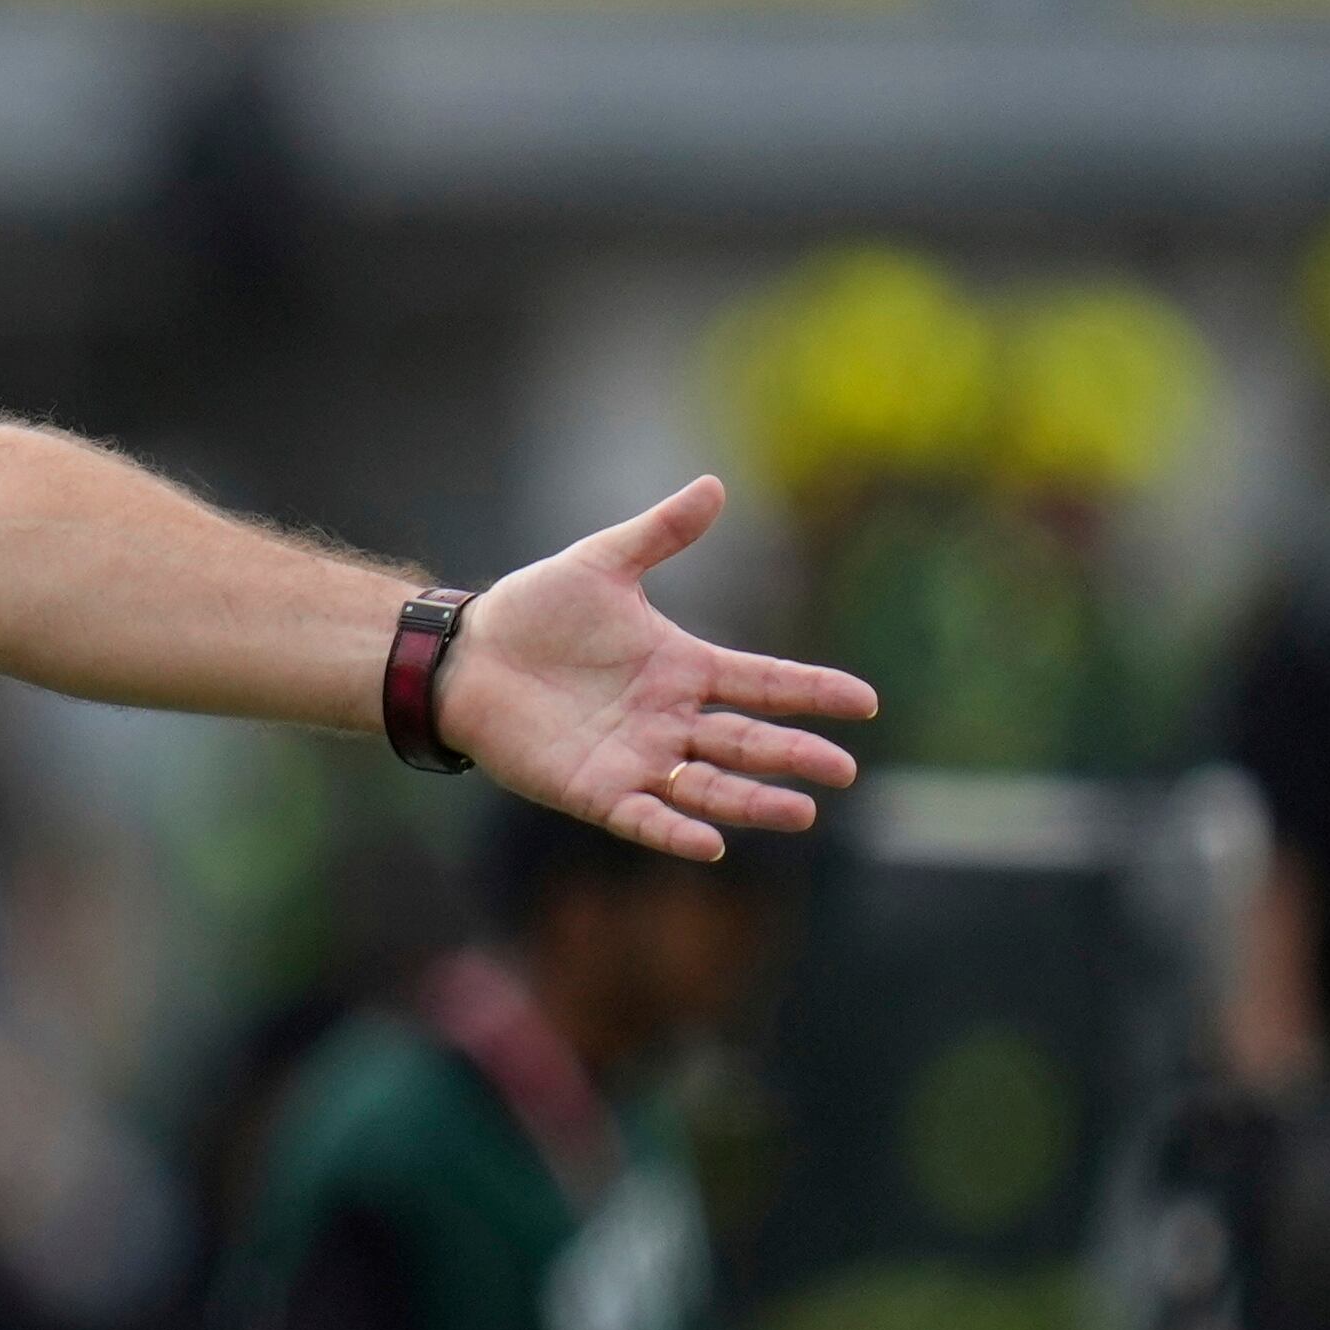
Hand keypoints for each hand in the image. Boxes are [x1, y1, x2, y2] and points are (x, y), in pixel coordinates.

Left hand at [449, 476, 873, 859]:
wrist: (465, 654)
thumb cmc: (532, 611)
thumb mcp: (601, 564)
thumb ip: (660, 533)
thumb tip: (714, 485)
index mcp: (683, 668)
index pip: (765, 682)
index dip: (813, 691)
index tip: (865, 701)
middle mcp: (670, 719)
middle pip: (747, 741)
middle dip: (795, 756)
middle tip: (842, 770)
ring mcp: (637, 758)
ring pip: (709, 786)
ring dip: (753, 802)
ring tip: (800, 813)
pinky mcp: (594, 790)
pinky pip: (644, 817)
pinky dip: (676, 831)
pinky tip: (711, 844)